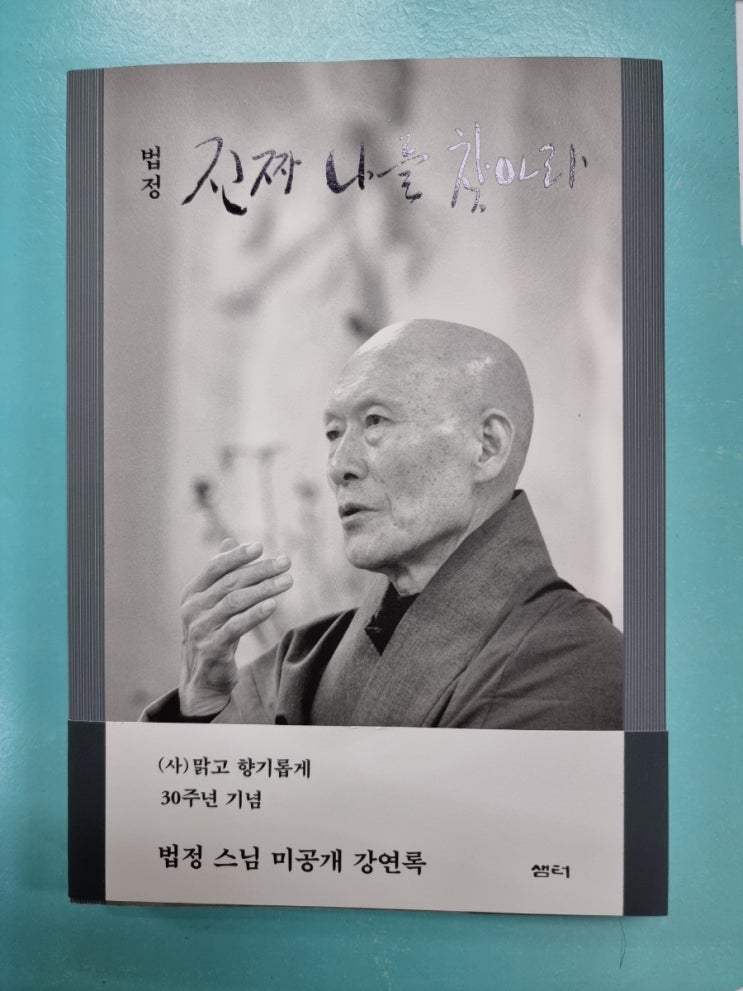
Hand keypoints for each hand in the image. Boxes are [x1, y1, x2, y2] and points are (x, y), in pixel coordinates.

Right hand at [178, 538, 292, 715]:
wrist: (203, 678)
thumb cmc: (213, 632)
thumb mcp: (213, 603)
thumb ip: (221, 574)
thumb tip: (229, 541)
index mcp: (192, 593)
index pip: (214, 567)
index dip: (237, 556)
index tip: (260, 547)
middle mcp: (192, 609)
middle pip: (230, 583)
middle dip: (261, 570)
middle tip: (286, 562)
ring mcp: (200, 629)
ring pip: (235, 602)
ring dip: (264, 589)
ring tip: (288, 581)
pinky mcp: (212, 648)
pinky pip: (236, 627)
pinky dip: (255, 614)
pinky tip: (273, 604)